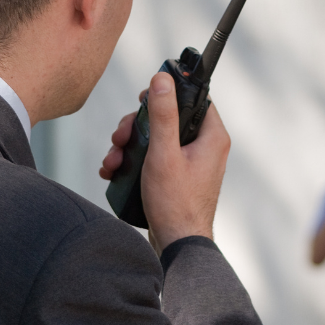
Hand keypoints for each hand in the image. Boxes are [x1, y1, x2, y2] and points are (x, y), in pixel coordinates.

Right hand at [99, 72, 229, 251]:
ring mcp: (191, 164)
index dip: (166, 95)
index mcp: (211, 137)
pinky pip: (155, 159)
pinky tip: (114, 171)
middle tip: (119, 138)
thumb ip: (163, 116)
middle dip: (136, 127)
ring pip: (156, 139)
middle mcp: (205, 148)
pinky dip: (135, 162)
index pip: (193, 98)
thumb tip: (163, 80)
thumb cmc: (175, 204)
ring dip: (129, 146)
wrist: (178, 245)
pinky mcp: (178, 178)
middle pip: (168, 119)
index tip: (142, 101)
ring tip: (112, 161)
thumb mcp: (163, 154)